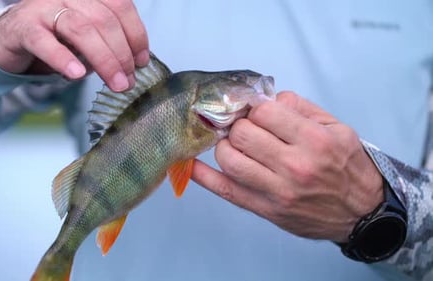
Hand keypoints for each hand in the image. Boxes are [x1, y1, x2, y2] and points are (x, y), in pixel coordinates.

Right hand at [0, 0, 148, 91]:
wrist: (9, 38)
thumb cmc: (55, 38)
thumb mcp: (87, 38)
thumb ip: (109, 44)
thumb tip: (133, 67)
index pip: (120, 5)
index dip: (136, 34)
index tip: (142, 61)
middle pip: (104, 19)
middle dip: (122, 54)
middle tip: (127, 81)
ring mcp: (44, 7)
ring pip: (80, 28)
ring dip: (104, 59)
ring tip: (115, 83)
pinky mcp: (24, 27)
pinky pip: (45, 41)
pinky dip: (63, 59)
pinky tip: (77, 75)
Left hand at [192, 91, 383, 242]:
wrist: (363, 213)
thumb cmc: (349, 167)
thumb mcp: (337, 128)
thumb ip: (301, 108)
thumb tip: (267, 98)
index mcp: (313, 140)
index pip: (262, 112)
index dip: (253, 108)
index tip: (254, 111)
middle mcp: (294, 165)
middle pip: (241, 134)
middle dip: (238, 125)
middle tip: (244, 127)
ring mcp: (278, 190)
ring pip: (229, 160)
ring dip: (225, 146)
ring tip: (235, 144)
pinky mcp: (267, 209)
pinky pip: (228, 191)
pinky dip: (205, 178)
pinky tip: (192, 166)